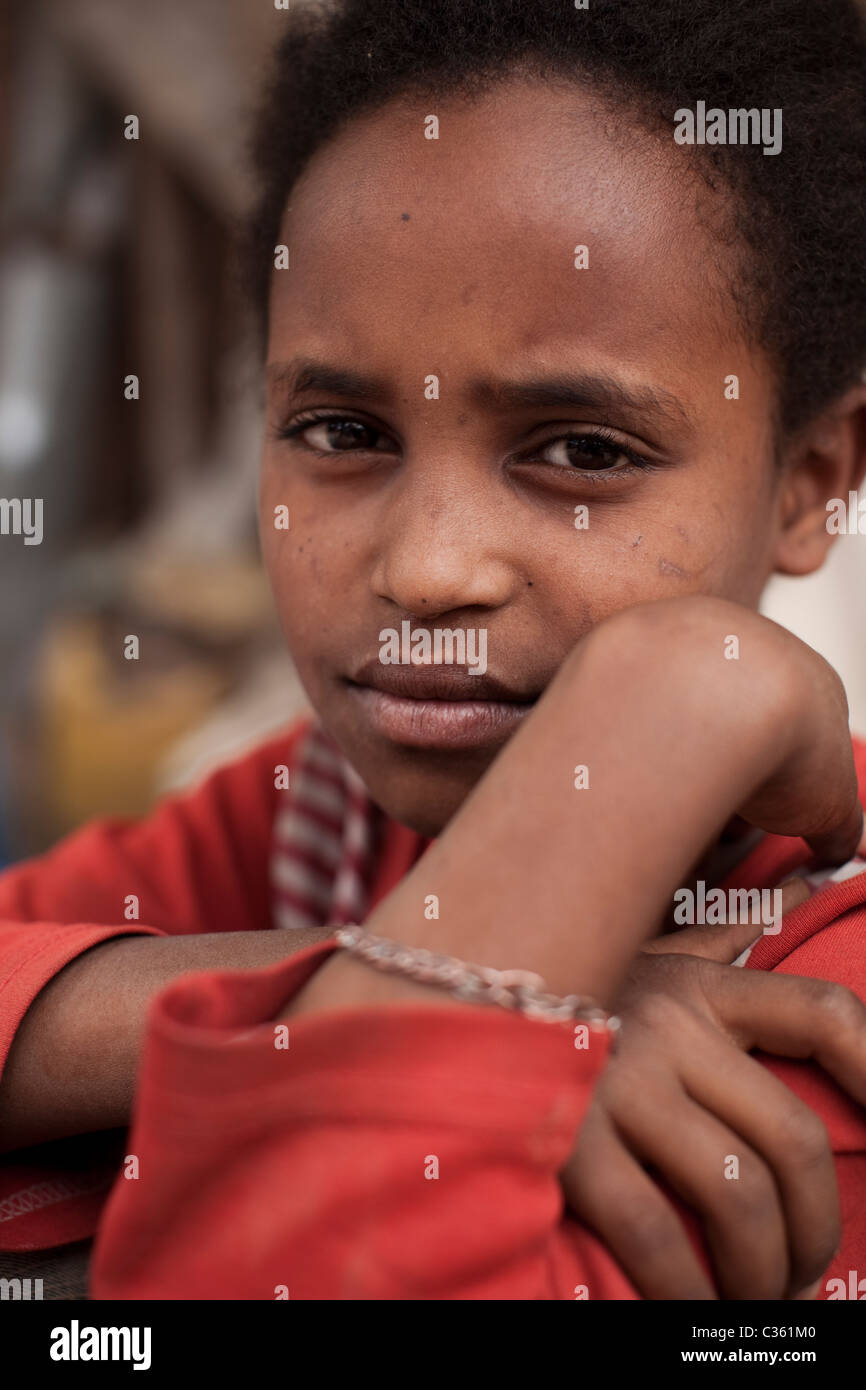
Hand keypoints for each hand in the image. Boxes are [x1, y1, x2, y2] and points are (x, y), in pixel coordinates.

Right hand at [561, 877, 865, 1299]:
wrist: (445, 1006)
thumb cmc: (564, 997)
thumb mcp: (644, 955)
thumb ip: (718, 936)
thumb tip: (798, 887)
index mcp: (700, 984)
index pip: (826, 1016)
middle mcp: (670, 1023)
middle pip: (793, 1136)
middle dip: (814, 1225)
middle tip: (798, 1267)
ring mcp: (619, 1077)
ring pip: (739, 1191)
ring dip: (762, 1266)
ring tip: (752, 1293)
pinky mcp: (567, 1137)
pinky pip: (657, 1234)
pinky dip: (689, 1290)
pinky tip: (693, 1307)